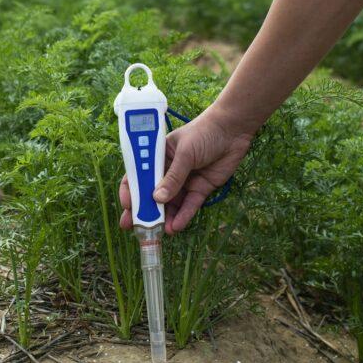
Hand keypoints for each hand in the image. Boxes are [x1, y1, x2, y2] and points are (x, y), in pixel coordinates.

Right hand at [118, 106, 252, 233]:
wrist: (234, 130)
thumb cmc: (204, 133)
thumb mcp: (185, 153)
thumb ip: (173, 177)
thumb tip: (158, 199)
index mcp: (159, 156)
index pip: (140, 174)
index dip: (132, 189)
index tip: (128, 204)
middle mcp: (169, 171)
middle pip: (153, 193)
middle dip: (144, 210)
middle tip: (135, 227)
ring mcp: (185, 181)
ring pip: (171, 203)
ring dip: (165, 217)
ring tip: (160, 232)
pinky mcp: (201, 189)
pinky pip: (190, 205)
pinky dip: (183, 216)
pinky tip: (177, 226)